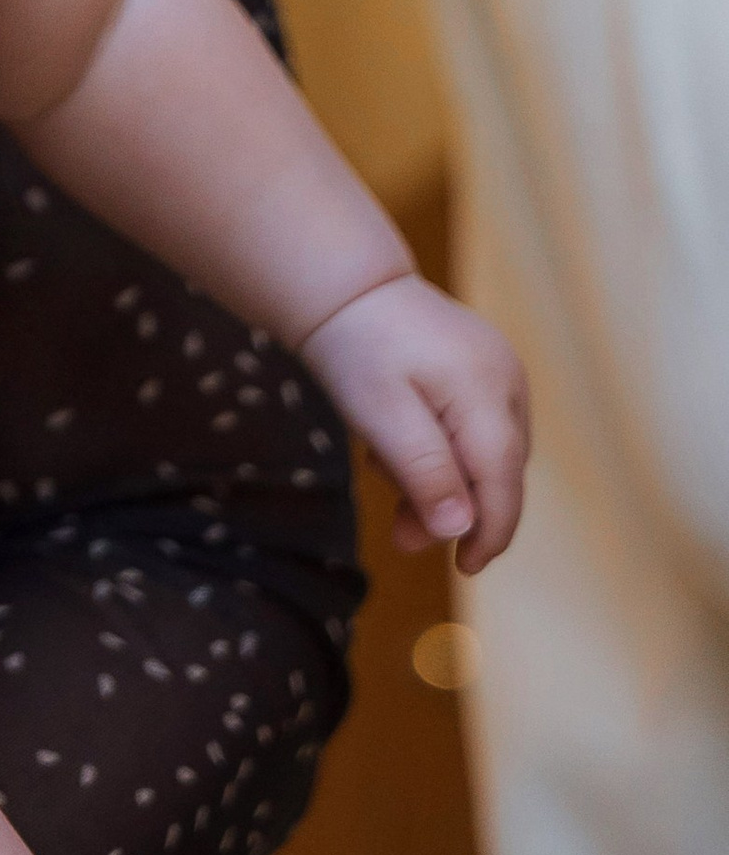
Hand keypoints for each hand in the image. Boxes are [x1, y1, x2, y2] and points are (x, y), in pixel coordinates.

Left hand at [302, 272, 529, 570]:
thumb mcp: (379, 414)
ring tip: (381, 469)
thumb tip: (461, 531)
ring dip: (443, 480)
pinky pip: (476, 430)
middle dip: (453, 510)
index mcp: (486, 391)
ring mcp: (502, 372)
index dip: (490, 533)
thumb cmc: (355, 347)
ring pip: (487, 455)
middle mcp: (508, 381)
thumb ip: (424, 471)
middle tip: (399, 534)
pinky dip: (443, 450)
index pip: (504, 482)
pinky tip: (396, 444)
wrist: (345, 286)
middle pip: (498, 473)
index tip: (464, 569)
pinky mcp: (487, 370)